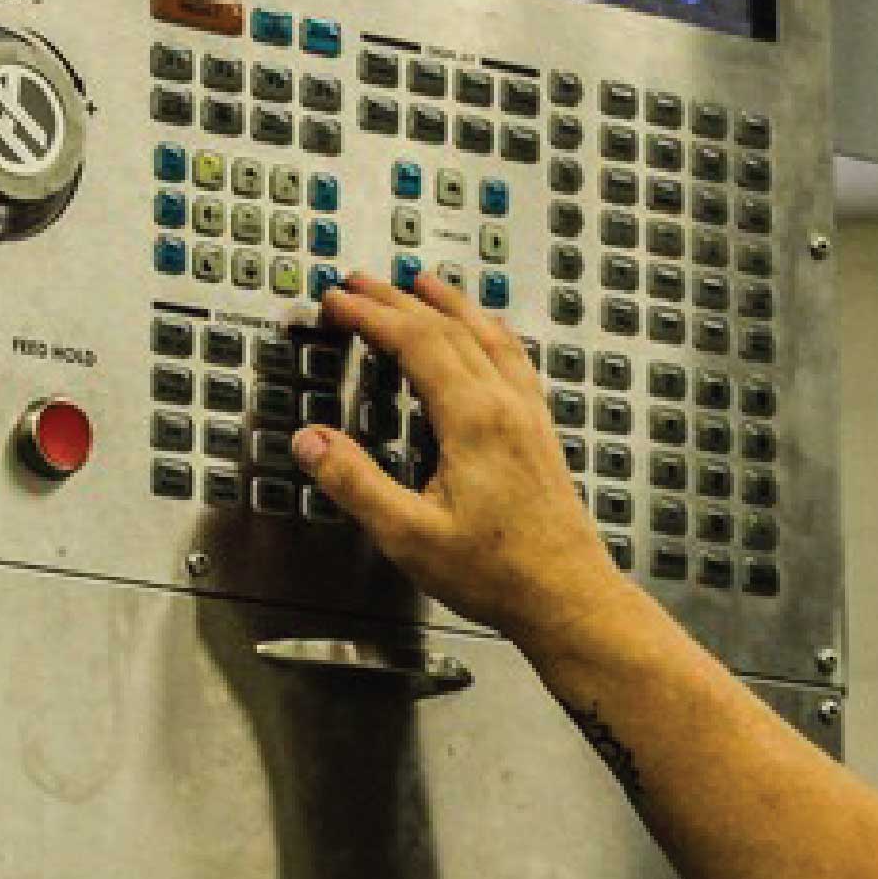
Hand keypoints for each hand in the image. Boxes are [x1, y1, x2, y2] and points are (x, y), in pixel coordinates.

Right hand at [294, 270, 637, 653]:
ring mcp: (528, 414)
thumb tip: (310, 441)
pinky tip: (487, 332)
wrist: (567, 596)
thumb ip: (355, 483)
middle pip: (449, 327)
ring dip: (448, 303)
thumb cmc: (498, 573)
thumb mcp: (408, 535)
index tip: (338, 300)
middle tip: (359, 282)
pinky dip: (488, 330)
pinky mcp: (540, 431)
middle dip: (397, 299)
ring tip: (422, 283)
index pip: (415, 341)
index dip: (371, 315)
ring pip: (487, 334)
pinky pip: (514, 357)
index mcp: (474, 419)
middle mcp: (506, 404)